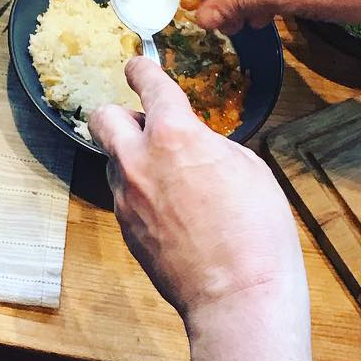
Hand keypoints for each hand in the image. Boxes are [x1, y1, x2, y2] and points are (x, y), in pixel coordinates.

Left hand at [89, 56, 306, 330]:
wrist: (236, 296)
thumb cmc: (257, 231)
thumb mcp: (249, 170)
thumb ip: (210, 145)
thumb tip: (195, 146)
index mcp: (175, 135)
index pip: (149, 86)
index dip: (142, 70)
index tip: (138, 65)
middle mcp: (138, 159)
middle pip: (102, 117)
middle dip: (120, 114)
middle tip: (146, 126)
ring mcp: (125, 195)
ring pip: (112, 159)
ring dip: (132, 158)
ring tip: (170, 178)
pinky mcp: (123, 226)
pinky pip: (123, 195)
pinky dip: (140, 192)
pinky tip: (171, 212)